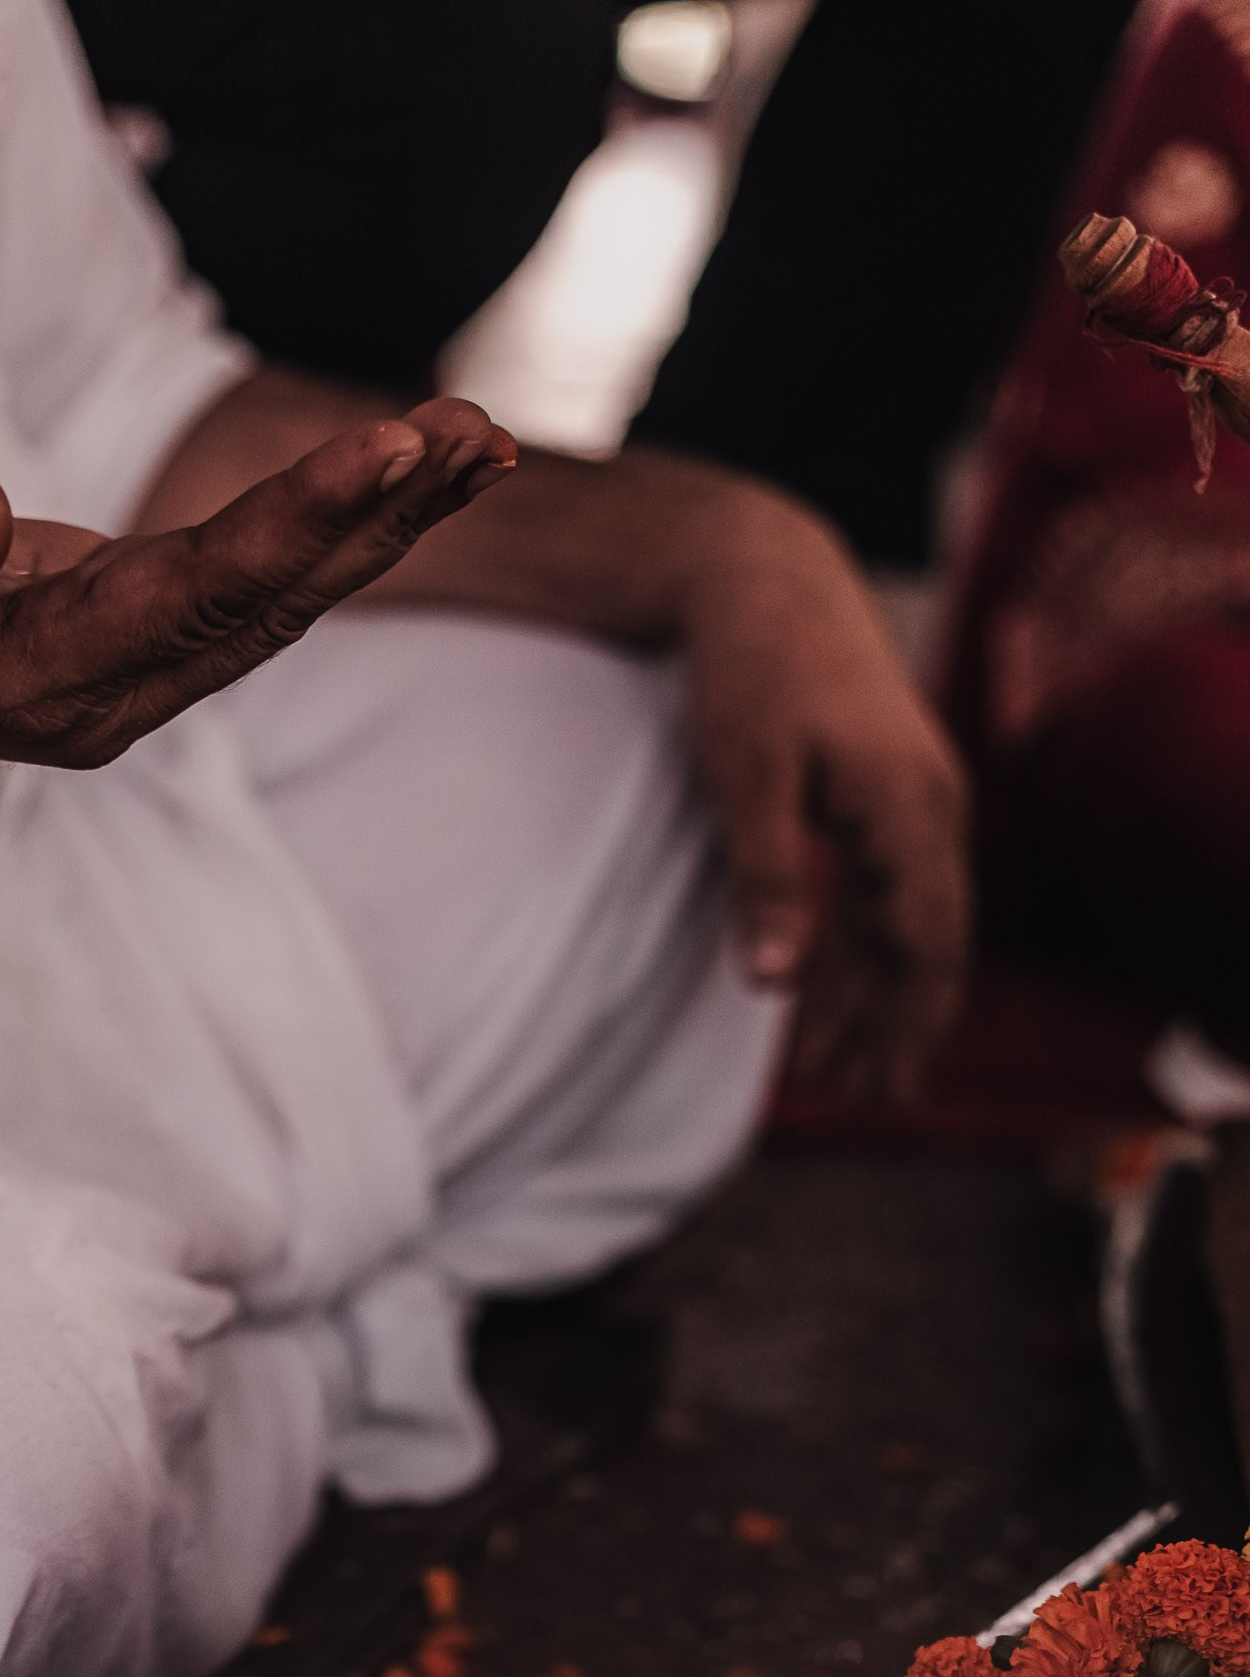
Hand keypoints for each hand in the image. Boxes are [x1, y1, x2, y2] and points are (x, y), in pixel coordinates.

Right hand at [0, 400, 514, 770]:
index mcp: (25, 679)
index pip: (185, 596)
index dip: (293, 522)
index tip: (387, 449)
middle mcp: (101, 701)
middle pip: (262, 608)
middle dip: (375, 519)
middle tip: (476, 435)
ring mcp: (130, 687)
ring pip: (279, 607)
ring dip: (386, 527)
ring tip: (487, 444)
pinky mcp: (146, 653)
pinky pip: (261, 596)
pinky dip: (343, 536)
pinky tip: (420, 483)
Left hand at [676, 488, 969, 1104]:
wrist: (763, 574)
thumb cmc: (751, 669)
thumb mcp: (747, 775)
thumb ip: (766, 878)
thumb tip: (772, 985)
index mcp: (909, 809)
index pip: (926, 943)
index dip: (906, 1023)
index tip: (878, 1088)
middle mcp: (929, 807)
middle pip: (929, 945)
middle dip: (900, 1028)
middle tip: (866, 1102)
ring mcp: (911, 800)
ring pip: (906, 923)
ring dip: (875, 997)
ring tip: (836, 1071)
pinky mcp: (881, 794)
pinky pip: (883, 892)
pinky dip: (858, 949)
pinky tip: (820, 993)